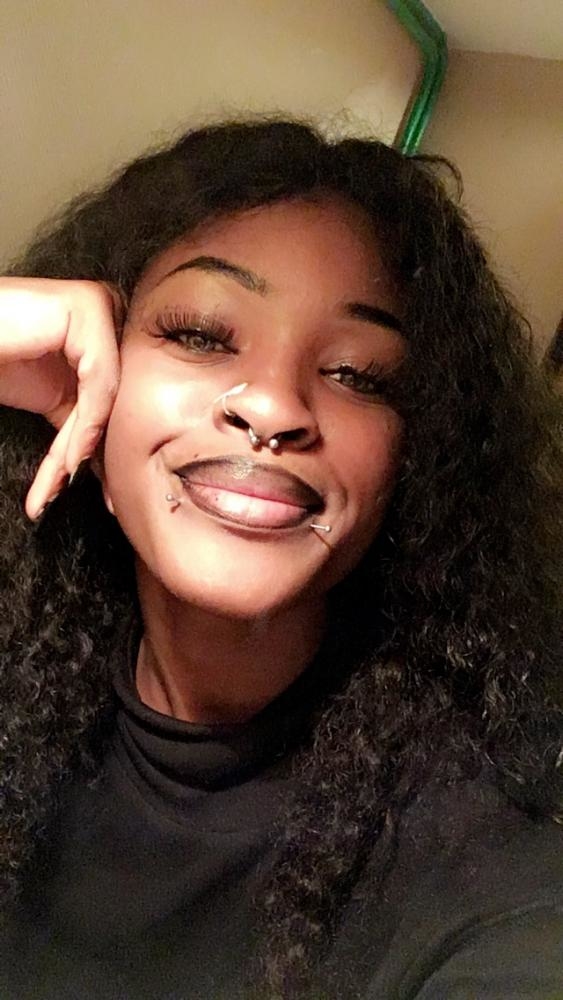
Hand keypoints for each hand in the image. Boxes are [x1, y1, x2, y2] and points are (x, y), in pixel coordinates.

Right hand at [0, 277, 121, 518]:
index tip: (108, 496)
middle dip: (108, 455)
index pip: (122, 400)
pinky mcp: (87, 308)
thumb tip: (116, 468)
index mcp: (106, 337)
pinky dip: (86, 427)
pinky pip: (98, 383)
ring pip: (112, 396)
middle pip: (122, 398)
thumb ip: (87, 419)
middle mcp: (112, 315)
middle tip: (105, 500)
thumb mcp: (52, 399)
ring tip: (65, 479)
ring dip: (86, 448)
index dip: (112, 451)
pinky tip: (69, 459)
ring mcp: (102, 306)